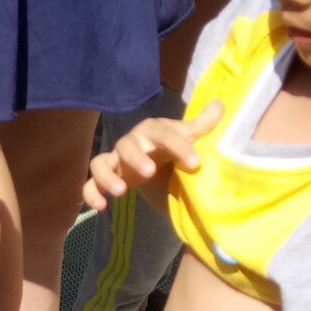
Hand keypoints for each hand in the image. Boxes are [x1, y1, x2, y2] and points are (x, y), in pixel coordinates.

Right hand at [83, 99, 222, 211]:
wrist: (157, 164)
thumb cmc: (171, 148)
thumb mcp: (188, 136)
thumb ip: (203, 123)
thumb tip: (219, 104)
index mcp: (152, 131)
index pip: (164, 133)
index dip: (179, 146)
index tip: (195, 164)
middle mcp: (131, 143)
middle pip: (127, 144)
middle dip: (136, 157)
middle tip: (150, 172)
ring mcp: (116, 161)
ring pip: (100, 163)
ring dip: (107, 176)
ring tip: (121, 191)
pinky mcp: (108, 178)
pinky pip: (90, 184)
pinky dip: (92, 194)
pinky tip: (102, 206)